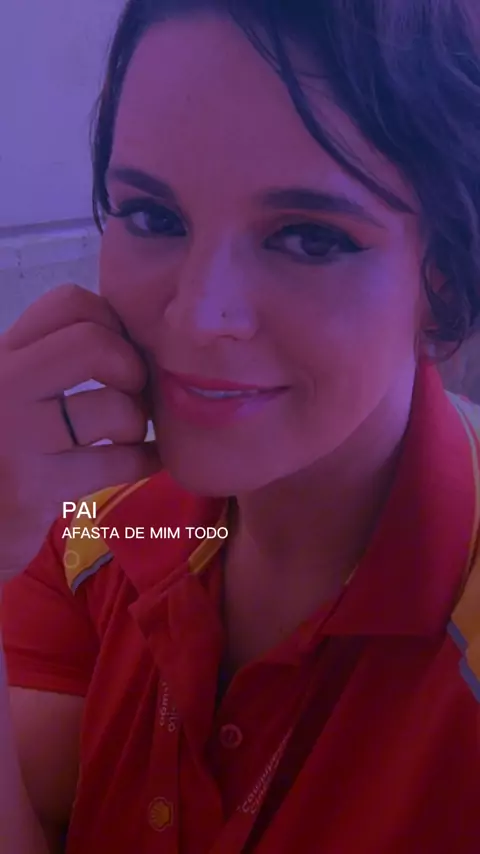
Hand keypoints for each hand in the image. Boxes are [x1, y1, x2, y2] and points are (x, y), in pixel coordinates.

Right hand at [0, 284, 160, 581]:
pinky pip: (119, 462)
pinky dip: (146, 459)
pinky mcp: (35, 487)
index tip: (119, 353)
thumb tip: (133, 338)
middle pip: (94, 343)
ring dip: (136, 422)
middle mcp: (1, 384)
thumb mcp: (15, 394)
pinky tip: (149, 459)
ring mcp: (15, 436)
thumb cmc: (1, 453)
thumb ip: (54, 362)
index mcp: (0, 355)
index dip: (113, 323)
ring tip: (127, 436)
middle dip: (131, 368)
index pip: (70, 303)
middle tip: (130, 394)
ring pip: (114, 407)